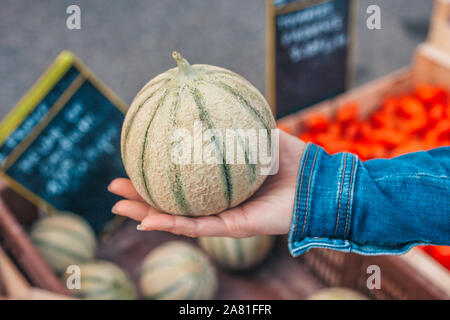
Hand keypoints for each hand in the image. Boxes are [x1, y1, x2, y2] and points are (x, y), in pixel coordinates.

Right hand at [108, 130, 305, 237]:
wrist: (317, 184)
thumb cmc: (292, 159)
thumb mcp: (259, 133)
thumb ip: (236, 122)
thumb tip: (211, 98)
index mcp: (218, 182)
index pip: (180, 179)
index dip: (155, 174)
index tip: (132, 164)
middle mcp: (217, 201)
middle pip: (171, 201)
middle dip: (141, 196)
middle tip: (115, 189)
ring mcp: (222, 217)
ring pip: (177, 219)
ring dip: (146, 214)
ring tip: (118, 209)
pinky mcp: (233, 228)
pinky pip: (197, 228)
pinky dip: (171, 224)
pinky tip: (147, 220)